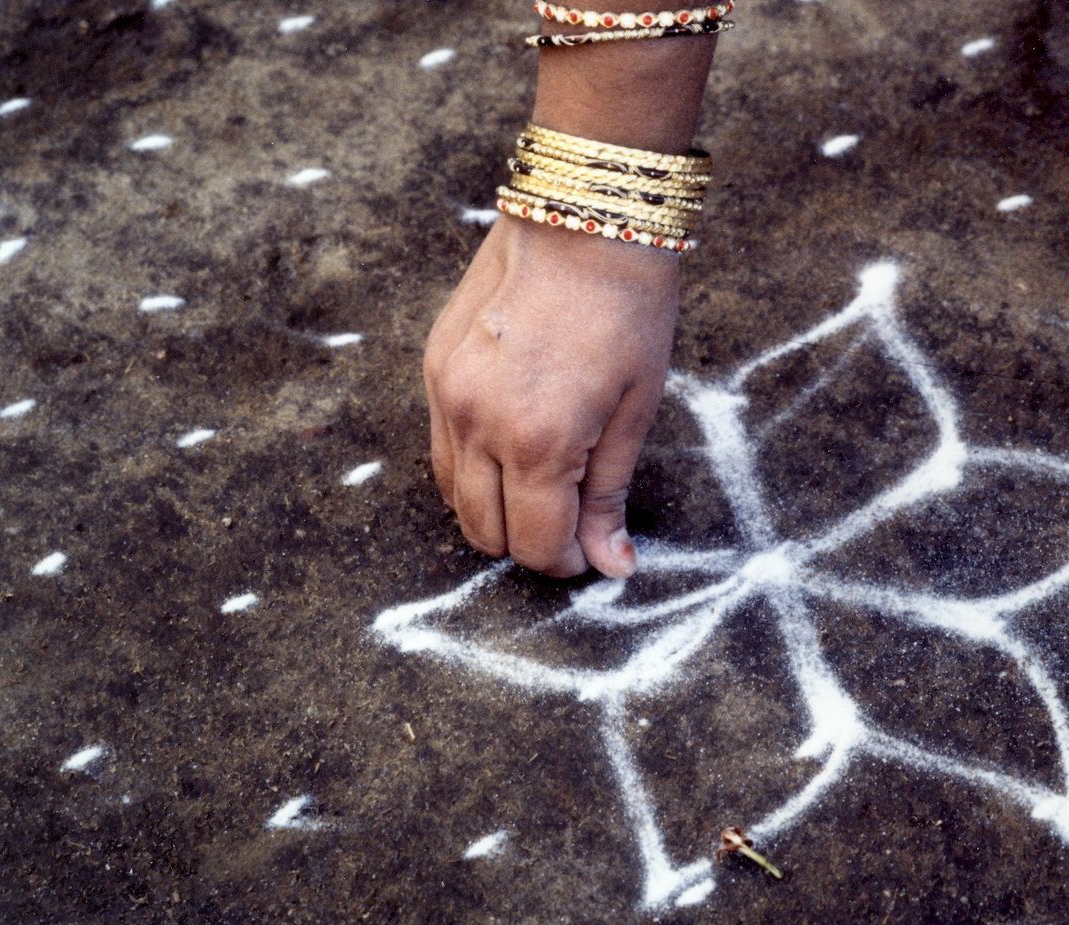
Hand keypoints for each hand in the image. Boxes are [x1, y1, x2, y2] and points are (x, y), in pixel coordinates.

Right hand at [423, 215, 678, 578]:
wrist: (583, 216)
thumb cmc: (627, 310)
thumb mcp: (635, 409)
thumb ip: (610, 493)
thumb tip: (612, 564)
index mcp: (537, 442)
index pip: (537, 544)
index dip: (569, 563)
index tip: (595, 553)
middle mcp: (477, 425)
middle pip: (486, 531)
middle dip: (531, 545)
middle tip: (573, 527)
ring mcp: (446, 395)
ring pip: (454, 498)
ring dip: (496, 513)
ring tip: (543, 492)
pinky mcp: (433, 367)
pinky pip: (441, 451)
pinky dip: (472, 472)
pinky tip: (511, 454)